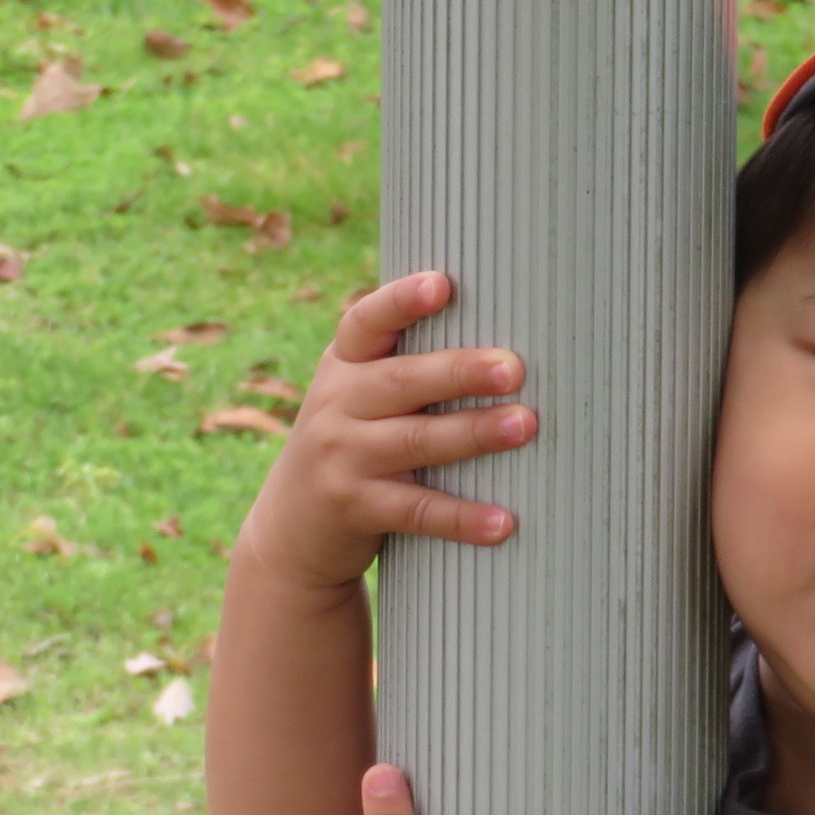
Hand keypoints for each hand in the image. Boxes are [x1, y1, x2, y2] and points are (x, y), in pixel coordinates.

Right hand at [234, 270, 537, 593]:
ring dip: (473, 432)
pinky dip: (462, 517)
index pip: (366, 322)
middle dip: (460, 372)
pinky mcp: (355, 508)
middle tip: (513, 367)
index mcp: (343, 366)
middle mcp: (336, 405)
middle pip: (402, 381)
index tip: (441, 284)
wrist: (290, 530)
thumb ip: (403, 368)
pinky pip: (417, 510)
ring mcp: (342, 458)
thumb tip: (501, 343)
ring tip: (524, 425)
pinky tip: (503, 522)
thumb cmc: (349, 446)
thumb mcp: (354, 397)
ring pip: (415, 441)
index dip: (402, 302)